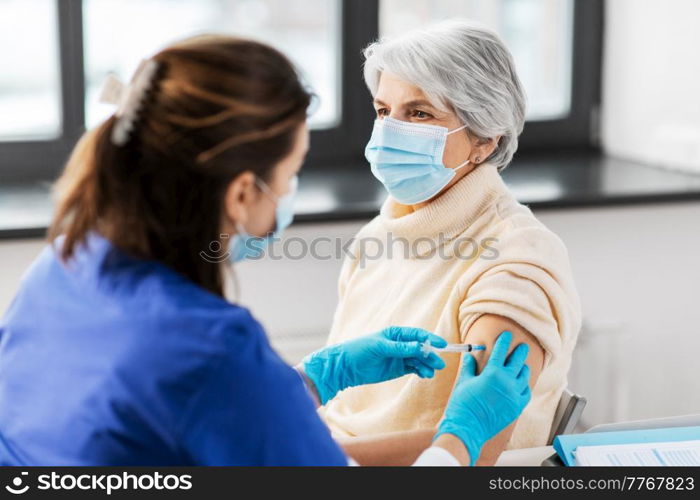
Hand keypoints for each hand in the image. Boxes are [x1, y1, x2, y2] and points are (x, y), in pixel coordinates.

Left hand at [302, 326, 446, 404]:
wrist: (347, 367)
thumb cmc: (360, 350)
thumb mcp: (380, 347)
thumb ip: (400, 348)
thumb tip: (420, 347)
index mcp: (396, 333)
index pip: (417, 335)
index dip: (430, 339)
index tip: (442, 345)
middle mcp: (400, 344)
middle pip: (421, 348)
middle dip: (431, 355)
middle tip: (439, 364)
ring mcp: (400, 357)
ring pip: (419, 360)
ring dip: (426, 365)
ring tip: (431, 373)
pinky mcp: (398, 369)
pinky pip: (414, 369)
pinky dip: (421, 371)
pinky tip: (425, 375)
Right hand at [435, 331, 531, 464]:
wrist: (468, 427)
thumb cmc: (463, 404)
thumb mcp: (464, 381)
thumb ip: (469, 367)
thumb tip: (470, 356)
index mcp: (493, 373)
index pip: (501, 351)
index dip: (504, 341)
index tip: (507, 335)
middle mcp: (507, 382)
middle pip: (518, 361)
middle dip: (520, 351)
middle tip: (522, 346)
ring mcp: (514, 395)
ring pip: (524, 376)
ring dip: (523, 368)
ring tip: (522, 365)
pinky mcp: (517, 407)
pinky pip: (526, 392)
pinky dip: (525, 386)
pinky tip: (521, 384)